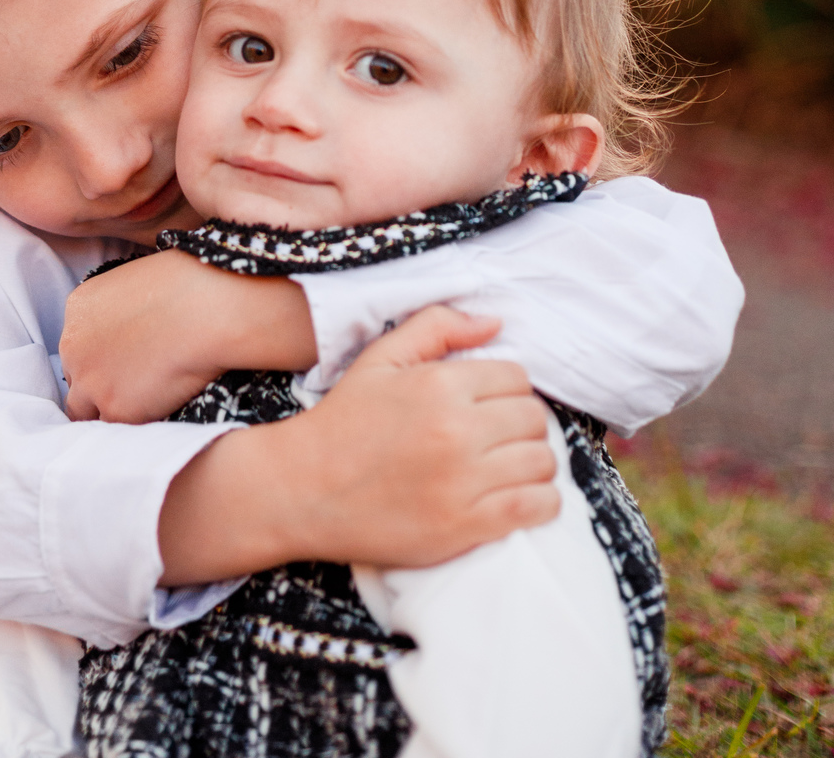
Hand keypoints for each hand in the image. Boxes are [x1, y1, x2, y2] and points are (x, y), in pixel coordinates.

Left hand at [60, 249, 316, 421]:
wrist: (208, 308)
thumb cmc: (189, 282)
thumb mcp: (138, 281)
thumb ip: (122, 309)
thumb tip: (134, 327)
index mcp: (79, 307)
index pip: (78, 343)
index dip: (101, 354)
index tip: (122, 359)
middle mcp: (74, 346)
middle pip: (76, 375)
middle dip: (99, 381)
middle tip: (132, 384)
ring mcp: (91, 381)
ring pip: (84, 409)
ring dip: (108, 408)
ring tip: (139, 407)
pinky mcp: (115, 410)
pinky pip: (115, 428)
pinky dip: (132, 423)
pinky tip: (155, 413)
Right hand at [158, 304, 557, 583]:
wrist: (305, 490)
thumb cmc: (345, 421)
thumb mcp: (381, 358)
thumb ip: (437, 327)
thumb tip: (494, 322)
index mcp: (440, 385)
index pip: (516, 377)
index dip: (506, 389)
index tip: (489, 404)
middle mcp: (457, 431)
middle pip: (533, 418)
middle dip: (521, 423)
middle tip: (497, 435)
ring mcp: (464, 482)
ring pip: (541, 462)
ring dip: (533, 462)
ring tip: (507, 465)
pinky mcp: (466, 526)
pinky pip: (537, 507)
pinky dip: (542, 501)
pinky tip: (520, 496)